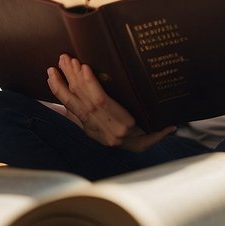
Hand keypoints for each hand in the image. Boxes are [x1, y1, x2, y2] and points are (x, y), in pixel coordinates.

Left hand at [45, 54, 173, 151]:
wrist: (132, 167)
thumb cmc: (144, 141)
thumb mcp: (153, 136)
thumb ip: (159, 132)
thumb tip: (172, 127)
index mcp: (122, 125)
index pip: (101, 103)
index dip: (90, 85)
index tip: (83, 67)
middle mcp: (104, 128)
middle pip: (84, 100)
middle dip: (72, 79)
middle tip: (64, 58)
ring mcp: (93, 130)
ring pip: (75, 105)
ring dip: (61, 86)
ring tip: (53, 68)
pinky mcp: (86, 130)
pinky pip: (71, 112)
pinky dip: (61, 98)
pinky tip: (53, 84)